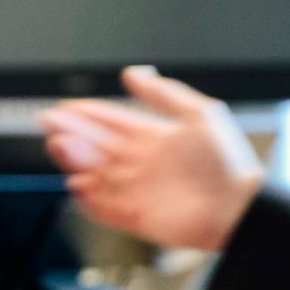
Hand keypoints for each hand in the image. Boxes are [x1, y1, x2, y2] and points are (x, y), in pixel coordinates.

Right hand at [36, 65, 263, 250]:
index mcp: (155, 138)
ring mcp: (136, 190)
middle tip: (50, 122)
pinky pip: (102, 208)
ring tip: (61, 146)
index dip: (89, 114)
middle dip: (72, 132)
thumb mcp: (201, 114)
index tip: (67, 107)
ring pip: (95, 173)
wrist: (239, 208)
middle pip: (97, 146)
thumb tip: (135, 74)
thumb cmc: (229, 163)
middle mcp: (142, 163)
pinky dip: (88, 198)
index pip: (113, 122)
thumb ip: (165, 94)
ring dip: (76, 160)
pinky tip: (78, 184)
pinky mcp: (134, 216)